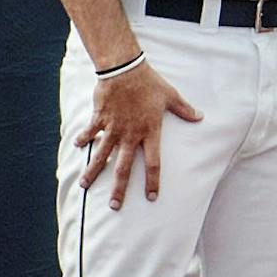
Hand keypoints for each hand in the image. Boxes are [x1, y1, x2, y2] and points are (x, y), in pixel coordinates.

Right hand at [79, 58, 201, 208]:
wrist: (125, 69)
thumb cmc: (150, 83)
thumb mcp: (171, 96)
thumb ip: (184, 110)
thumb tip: (200, 117)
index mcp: (150, 132)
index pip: (153, 163)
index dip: (152, 181)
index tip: (151, 197)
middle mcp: (130, 135)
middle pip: (123, 167)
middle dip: (119, 188)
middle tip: (114, 206)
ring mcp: (113, 128)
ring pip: (101, 155)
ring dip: (92, 171)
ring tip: (84, 186)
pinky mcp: (99, 119)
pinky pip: (89, 133)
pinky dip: (83, 139)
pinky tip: (77, 147)